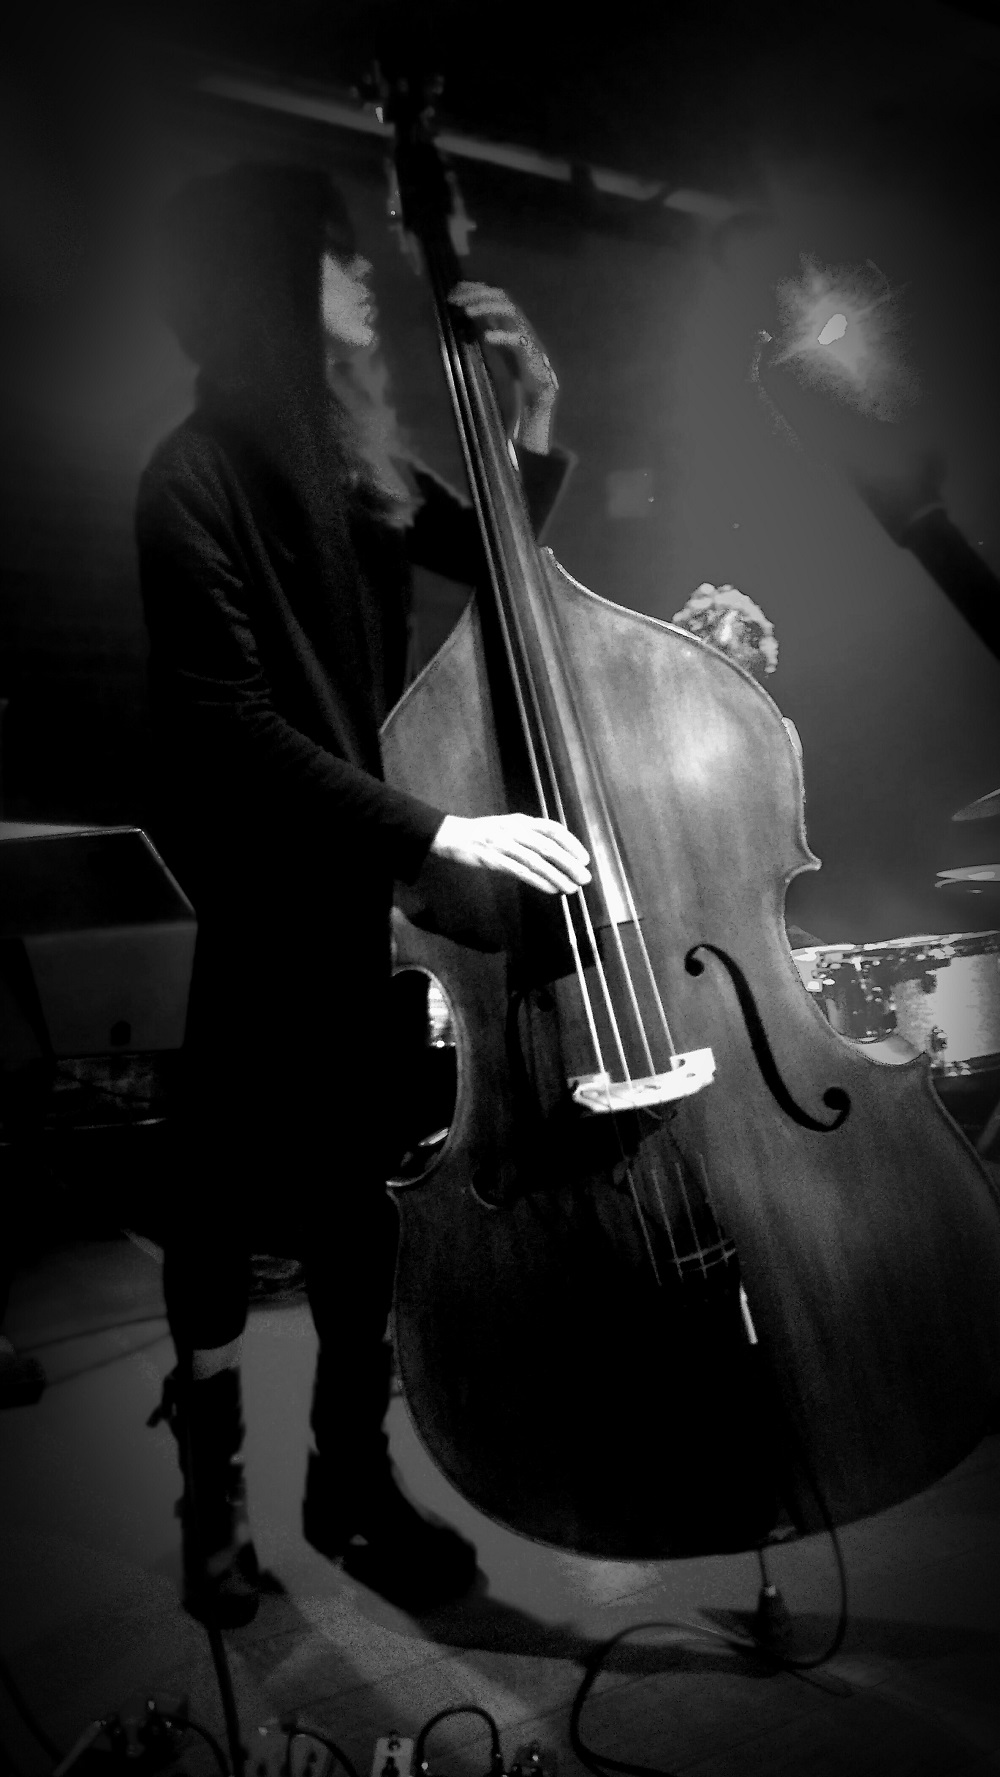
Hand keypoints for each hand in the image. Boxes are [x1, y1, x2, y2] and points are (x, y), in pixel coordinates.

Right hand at [431, 813, 590, 895]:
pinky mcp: (494, 860)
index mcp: (521, 820)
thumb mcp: (509, 826)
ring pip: (537, 862)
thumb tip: (558, 852)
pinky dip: (539, 881)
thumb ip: (530, 835)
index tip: (585, 858)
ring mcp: (504, 845)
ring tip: (572, 889)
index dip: (572, 843)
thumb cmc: (485, 832)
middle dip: (569, 864)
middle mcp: (515, 830)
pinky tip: (552, 890)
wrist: (453, 835)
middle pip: (548, 847)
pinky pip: (521, 872)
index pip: (552, 829)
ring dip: (557, 876)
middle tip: (585, 878)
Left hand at [449, 281, 557, 449]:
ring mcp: (525, 334)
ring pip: (509, 311)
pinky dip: (502, 336)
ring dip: (487, 308)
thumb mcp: (496, 341)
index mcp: (510, 319)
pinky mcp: (529, 352)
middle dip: (477, 294)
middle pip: (500, 297)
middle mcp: (518, 322)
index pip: (493, 295)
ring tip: (468, 312)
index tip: (454, 290)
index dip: (474, 289)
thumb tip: (466, 310)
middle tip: (456, 299)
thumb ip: (486, 325)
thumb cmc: (517, 365)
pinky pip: (517, 339)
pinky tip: (486, 337)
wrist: (538, 388)